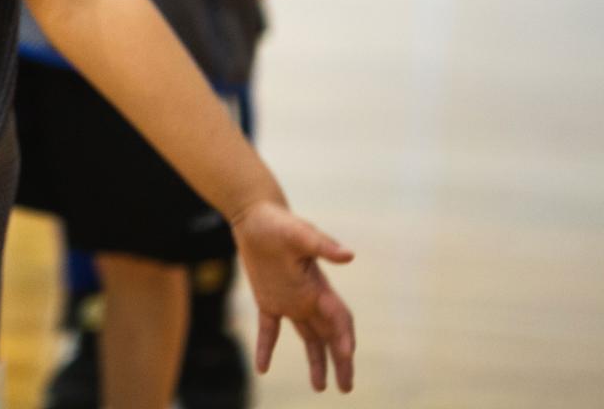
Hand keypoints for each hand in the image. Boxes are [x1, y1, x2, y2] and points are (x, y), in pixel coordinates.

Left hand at [232, 199, 356, 392]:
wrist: (255, 215)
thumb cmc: (278, 222)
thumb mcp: (300, 232)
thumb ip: (322, 245)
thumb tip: (348, 255)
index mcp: (319, 286)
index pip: (338, 319)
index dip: (344, 337)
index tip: (346, 356)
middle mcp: (309, 298)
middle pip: (330, 336)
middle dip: (340, 361)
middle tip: (347, 388)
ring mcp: (290, 301)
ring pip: (309, 338)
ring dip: (317, 361)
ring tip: (321, 387)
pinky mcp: (268, 300)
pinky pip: (270, 330)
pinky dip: (266, 348)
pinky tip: (262, 368)